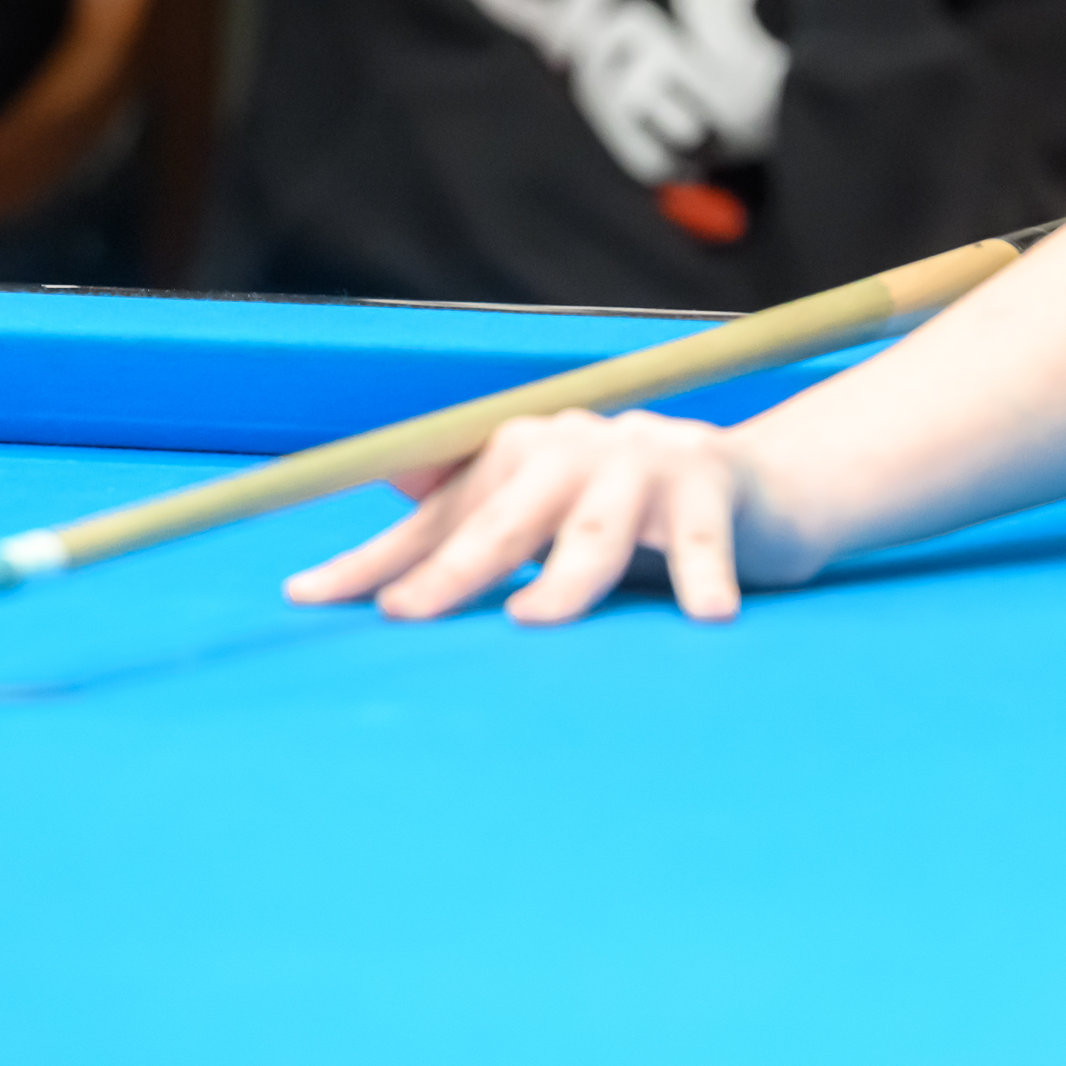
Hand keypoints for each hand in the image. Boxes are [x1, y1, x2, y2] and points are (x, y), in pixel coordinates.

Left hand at [284, 408, 798, 624]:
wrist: (757, 492)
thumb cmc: (634, 516)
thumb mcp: (548, 511)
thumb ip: (473, 509)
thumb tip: (386, 475)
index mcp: (524, 452)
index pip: (440, 515)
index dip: (377, 558)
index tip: (309, 598)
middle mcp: (575, 445)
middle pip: (505, 517)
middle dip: (453, 569)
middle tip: (406, 615)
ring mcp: (647, 460)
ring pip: (595, 529)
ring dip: (566, 578)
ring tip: (534, 620)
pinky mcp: (714, 483)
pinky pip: (704, 541)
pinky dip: (703, 578)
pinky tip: (706, 618)